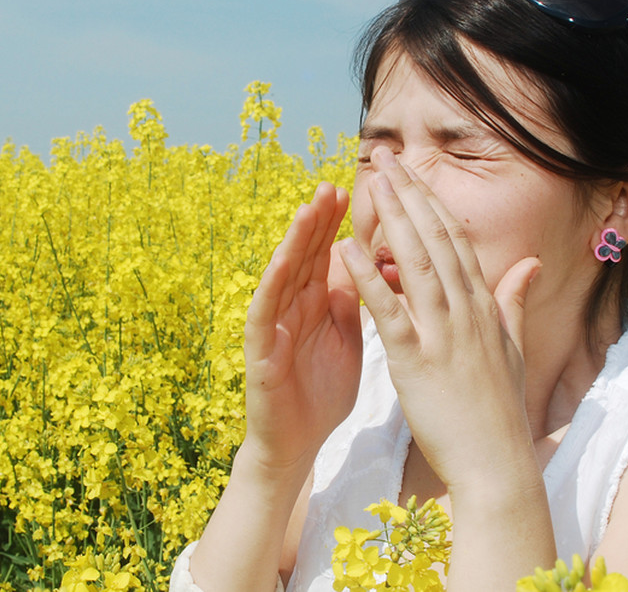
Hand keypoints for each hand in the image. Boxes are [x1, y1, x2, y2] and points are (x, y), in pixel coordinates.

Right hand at [241, 182, 362, 474]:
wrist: (298, 444)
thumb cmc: (322, 392)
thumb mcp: (346, 338)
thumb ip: (351, 301)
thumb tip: (366, 261)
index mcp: (317, 303)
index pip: (328, 253)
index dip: (340, 223)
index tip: (360, 190)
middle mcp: (292, 307)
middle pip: (305, 255)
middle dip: (318, 220)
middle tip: (333, 184)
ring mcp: (273, 325)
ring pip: (283, 274)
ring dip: (295, 241)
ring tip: (308, 209)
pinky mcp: (260, 351)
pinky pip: (264, 312)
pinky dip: (273, 285)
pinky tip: (283, 262)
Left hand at [339, 147, 540, 492]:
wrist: (497, 463)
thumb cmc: (498, 411)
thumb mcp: (510, 348)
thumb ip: (513, 301)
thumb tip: (530, 264)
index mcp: (483, 306)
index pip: (456, 240)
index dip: (431, 202)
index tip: (412, 173)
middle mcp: (466, 311)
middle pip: (435, 238)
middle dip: (410, 194)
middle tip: (386, 157)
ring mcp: (443, 333)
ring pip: (415, 262)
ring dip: (392, 219)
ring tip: (371, 183)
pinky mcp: (416, 360)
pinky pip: (388, 310)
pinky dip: (367, 277)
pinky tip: (346, 249)